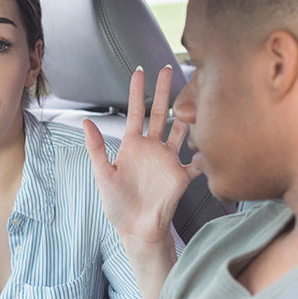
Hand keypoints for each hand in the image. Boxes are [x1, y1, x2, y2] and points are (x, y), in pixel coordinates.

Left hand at [83, 65, 200, 244]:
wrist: (136, 229)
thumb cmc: (117, 205)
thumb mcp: (102, 174)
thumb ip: (96, 148)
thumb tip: (85, 122)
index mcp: (132, 146)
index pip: (136, 112)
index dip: (138, 91)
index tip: (140, 70)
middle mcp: (152, 149)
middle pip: (160, 113)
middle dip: (164, 91)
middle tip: (169, 68)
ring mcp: (168, 160)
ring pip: (180, 129)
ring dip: (188, 111)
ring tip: (196, 92)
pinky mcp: (182, 175)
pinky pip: (198, 160)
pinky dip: (206, 151)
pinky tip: (213, 138)